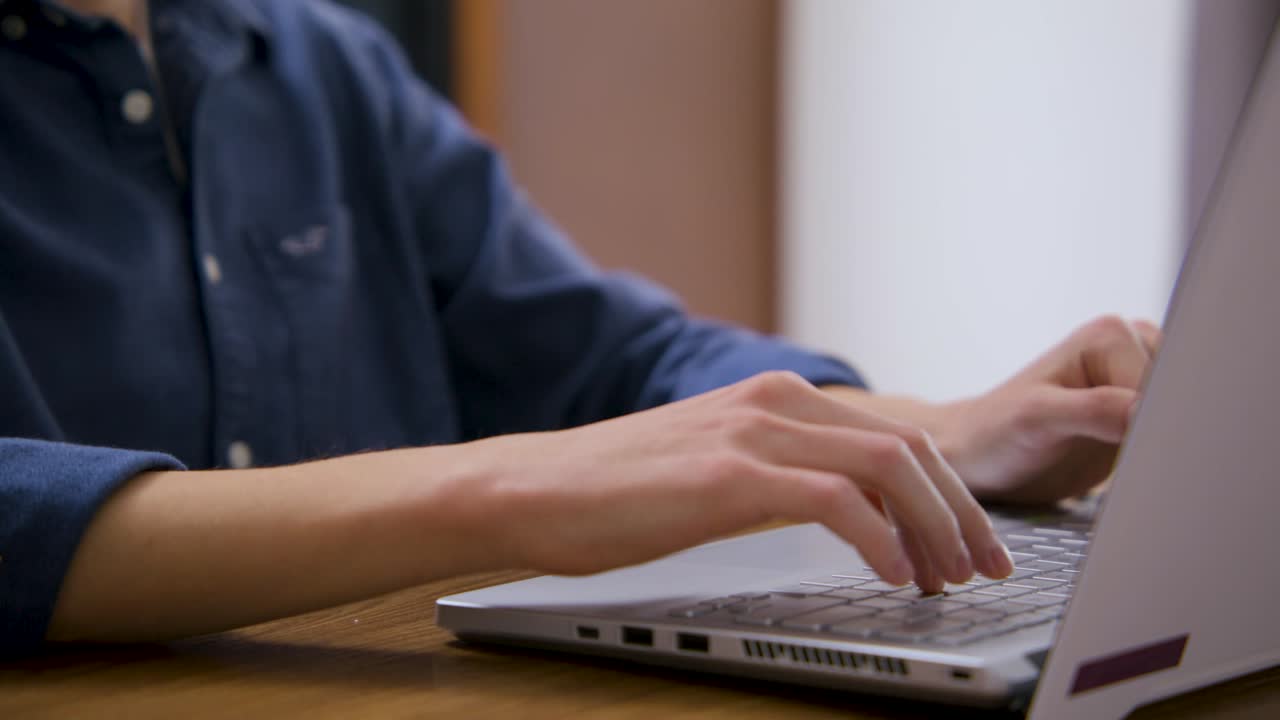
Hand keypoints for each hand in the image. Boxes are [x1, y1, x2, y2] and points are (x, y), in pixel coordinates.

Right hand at [449, 371, 1013, 590]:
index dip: (948, 491)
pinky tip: (894, 576)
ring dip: (935, 526)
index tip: (970, 542)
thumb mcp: (717, 467)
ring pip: (887, 465)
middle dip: (961, 511)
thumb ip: (780, 470)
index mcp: (776, 398)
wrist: (533, 489)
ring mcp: (752, 433)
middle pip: (910, 445)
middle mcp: (774, 402)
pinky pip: (835, 500)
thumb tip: (844, 508)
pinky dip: (880, 538)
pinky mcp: (728, 476)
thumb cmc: (616, 491)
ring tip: (949, 579)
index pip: (895, 435)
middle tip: (985, 566)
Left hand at [934, 316, 1160, 503]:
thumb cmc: (993, 434)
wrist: (975, 456)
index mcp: (1111, 334)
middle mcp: (1132, 348)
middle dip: (1160, 438)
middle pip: (1180, 401)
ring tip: (1116, 466)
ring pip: (1181, 420)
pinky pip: (1172, 436)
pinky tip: (1126, 471)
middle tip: (1119, 463)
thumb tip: (1147, 413)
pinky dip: (1161, 458)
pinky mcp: (1141, 415)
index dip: (1157, 427)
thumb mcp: (1037, 420)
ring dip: (1162, 449)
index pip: (1166, 387)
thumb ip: (1094, 411)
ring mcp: (1139, 381)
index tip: (1130, 454)